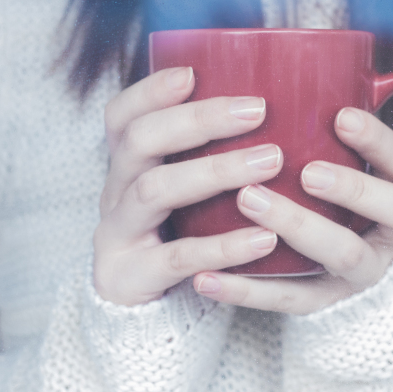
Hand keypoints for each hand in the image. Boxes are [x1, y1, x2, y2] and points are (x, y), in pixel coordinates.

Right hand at [93, 67, 283, 305]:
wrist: (138, 317)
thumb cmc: (176, 239)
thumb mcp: (181, 195)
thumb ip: (206, 159)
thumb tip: (277, 107)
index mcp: (125, 168)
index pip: (122, 116)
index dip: (150, 91)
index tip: (192, 74)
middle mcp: (115, 194)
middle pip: (140, 142)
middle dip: (197, 121)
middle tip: (257, 110)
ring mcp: (119, 235)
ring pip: (155, 191)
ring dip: (214, 171)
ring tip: (270, 162)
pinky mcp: (133, 277)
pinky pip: (179, 257)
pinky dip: (223, 246)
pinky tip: (264, 238)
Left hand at [190, 108, 392, 314]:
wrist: (335, 272)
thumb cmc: (328, 199)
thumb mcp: (338, 162)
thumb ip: (321, 128)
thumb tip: (277, 60)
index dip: (378, 142)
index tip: (341, 117)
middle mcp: (386, 235)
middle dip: (352, 189)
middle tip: (306, 170)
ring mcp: (356, 274)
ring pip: (342, 255)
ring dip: (298, 226)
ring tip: (248, 201)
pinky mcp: (320, 303)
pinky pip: (286, 299)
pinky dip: (243, 290)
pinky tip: (204, 276)